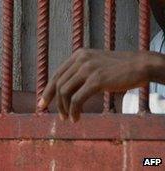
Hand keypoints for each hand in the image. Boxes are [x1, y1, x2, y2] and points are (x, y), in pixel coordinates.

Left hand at [38, 49, 164, 121]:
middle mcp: (80, 59)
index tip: (42, 103)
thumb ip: (80, 72)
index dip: (47, 91)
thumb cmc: (119, 68)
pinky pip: (77, 99)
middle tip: (58, 116)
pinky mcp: (96, 80)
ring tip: (69, 118)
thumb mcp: (95, 65)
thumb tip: (65, 90)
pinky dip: (74, 111)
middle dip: (54, 102)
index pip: (56, 75)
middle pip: (58, 84)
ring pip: (65, 92)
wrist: (141, 65)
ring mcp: (88, 69)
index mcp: (78, 55)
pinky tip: (77, 118)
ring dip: (65, 108)